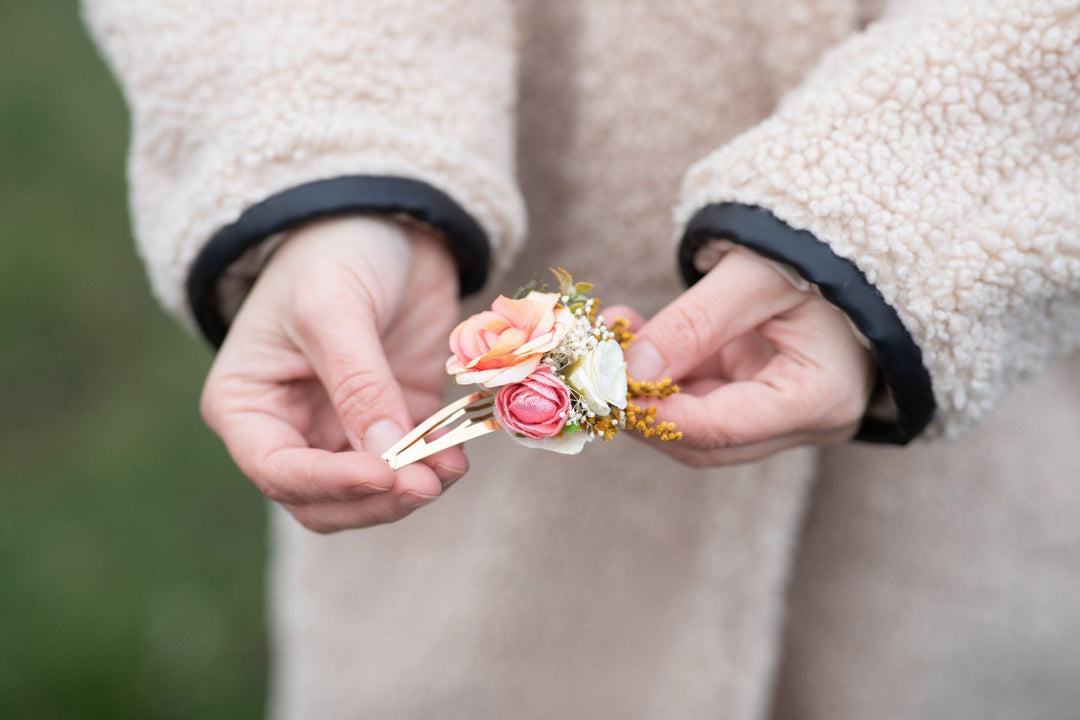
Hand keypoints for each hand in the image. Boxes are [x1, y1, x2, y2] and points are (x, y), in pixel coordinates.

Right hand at [199, 216, 466, 531]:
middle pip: (323, 500)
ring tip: (446, 471)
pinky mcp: (396, 417)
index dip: (329, 484)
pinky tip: (456, 459)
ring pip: (369, 493)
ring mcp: (345, 427)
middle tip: (423, 484)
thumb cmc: (333, 252)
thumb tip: (386, 455)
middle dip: (373, 499)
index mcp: (248, 404)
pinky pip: (412, 462)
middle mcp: (290, 428)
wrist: (385, 219)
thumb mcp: (333, 309)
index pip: (277, 470)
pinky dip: (434, 467)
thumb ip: (357, 384)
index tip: (383, 475)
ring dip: (408, 490)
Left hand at [616, 249, 876, 465]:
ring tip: (610, 336)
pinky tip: (632, 335)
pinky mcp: (763, 395)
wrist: (857, 241)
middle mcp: (806, 421)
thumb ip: (692, 325)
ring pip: (696, 423)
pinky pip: (702, 398)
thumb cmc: (820, 251)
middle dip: (642, 408)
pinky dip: (663, 372)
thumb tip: (629, 373)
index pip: (718, 429)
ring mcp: (784, 413)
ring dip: (646, 388)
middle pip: (703, 441)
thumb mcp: (753, 277)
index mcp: (819, 398)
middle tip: (592, 369)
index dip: (651, 413)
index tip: (601, 385)